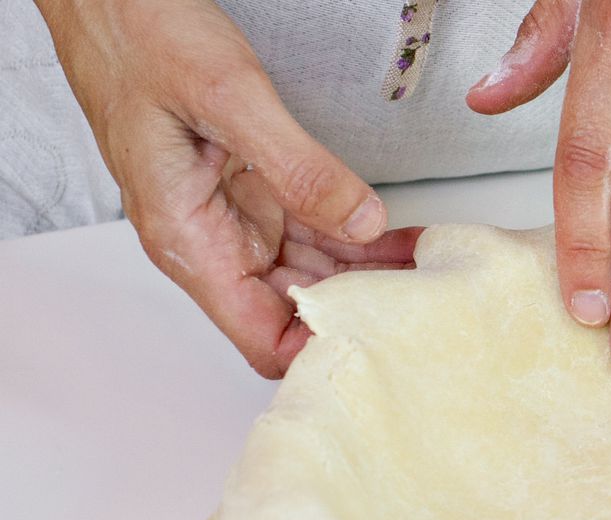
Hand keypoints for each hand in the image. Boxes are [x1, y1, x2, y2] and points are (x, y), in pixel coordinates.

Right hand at [37, 0, 422, 376]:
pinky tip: (398, 236)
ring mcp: (234, 216)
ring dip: (368, 273)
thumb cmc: (139, 36)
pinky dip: (357, 235)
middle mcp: (212, 239)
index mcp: (189, 239)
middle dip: (362, 310)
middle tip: (426, 301)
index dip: (320, 348)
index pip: (261, 338)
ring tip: (426, 269)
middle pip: (298, 311)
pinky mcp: (253, 190)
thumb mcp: (229, 97)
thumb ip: (298, 166)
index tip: (381, 334)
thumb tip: (360, 221)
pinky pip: (313, 230)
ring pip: (313, 272)